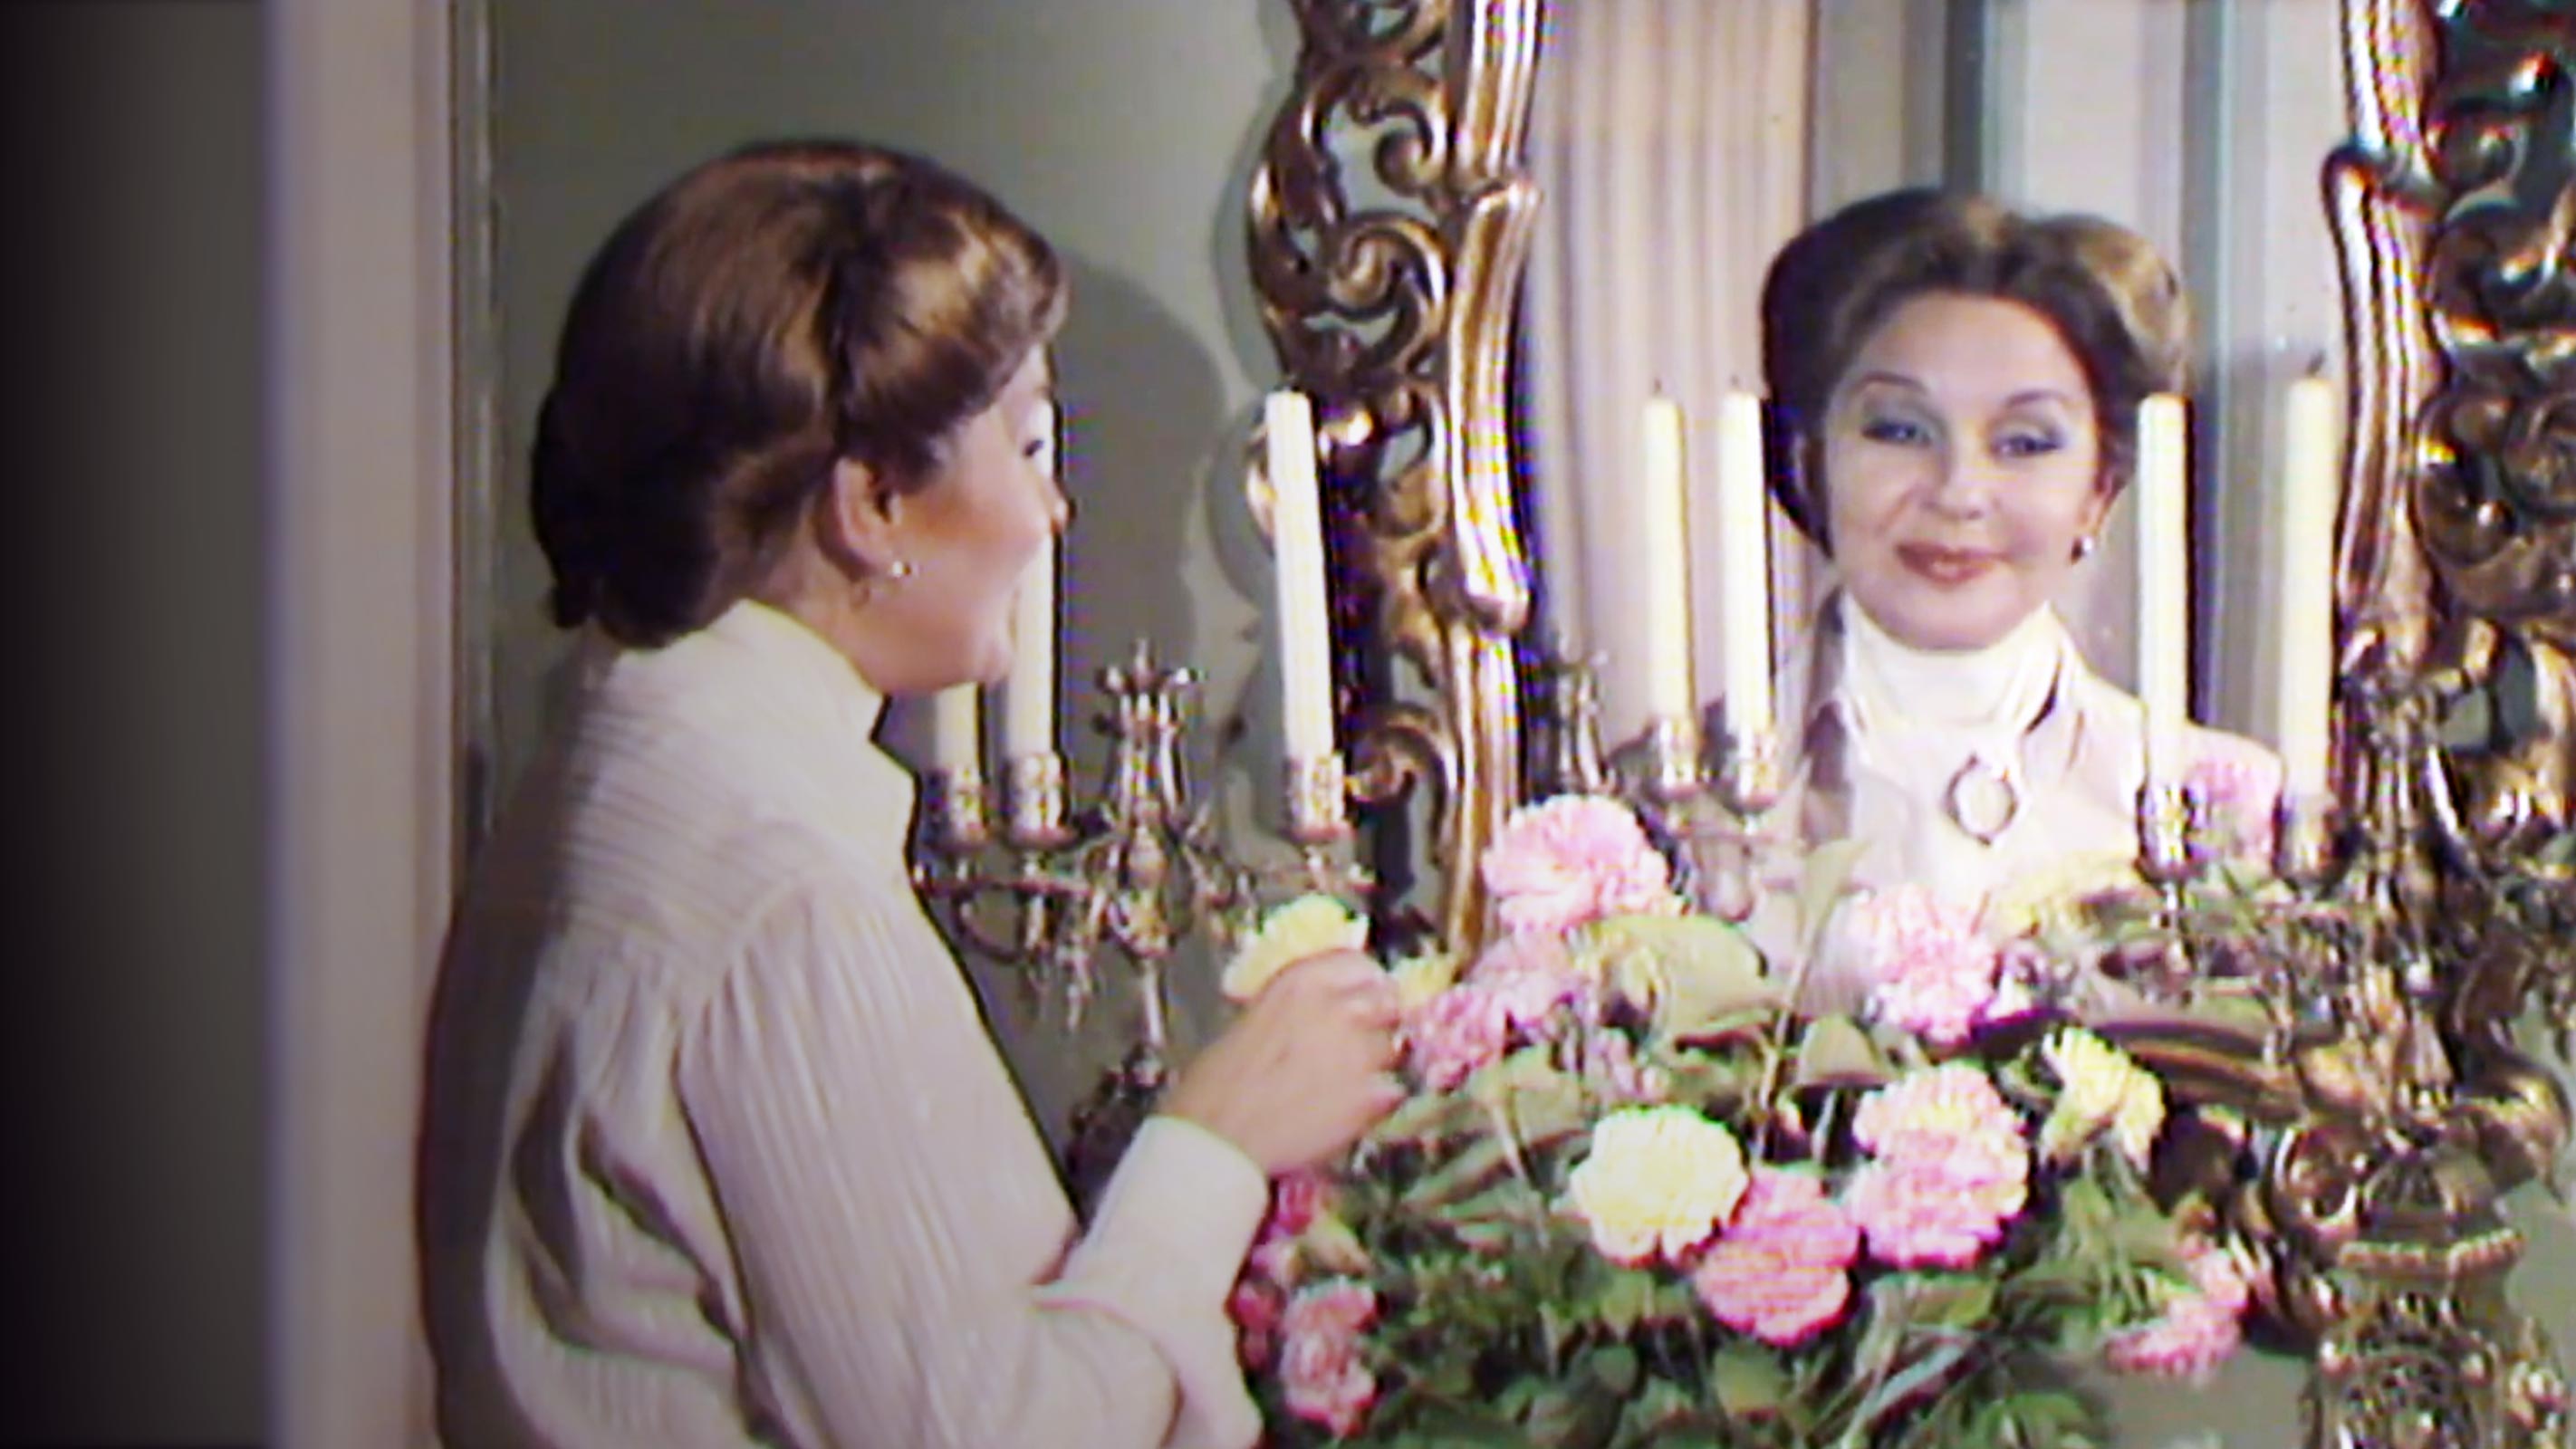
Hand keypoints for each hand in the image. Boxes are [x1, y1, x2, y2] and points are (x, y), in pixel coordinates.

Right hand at [1163, 949, 1402, 1175]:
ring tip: (1348, 1084)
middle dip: (1378, 1021)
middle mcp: (1338, 1007)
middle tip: (1359, 1044)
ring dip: (1376, 1064)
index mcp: (1303, 982)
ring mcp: (1359, 1052)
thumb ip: (1298, 1009)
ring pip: (1392, 1048)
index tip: (1360, 1000)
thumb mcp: (1254, 1019)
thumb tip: (1325, 1010)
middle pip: (1387, 1002)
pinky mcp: (1369, 1097)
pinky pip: (1393, 1092)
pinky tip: (1350, 1112)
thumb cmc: (1218, 1081)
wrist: (1218, 1137)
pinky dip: (1378, 1102)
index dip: (1364, 985)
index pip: (1361, 966)